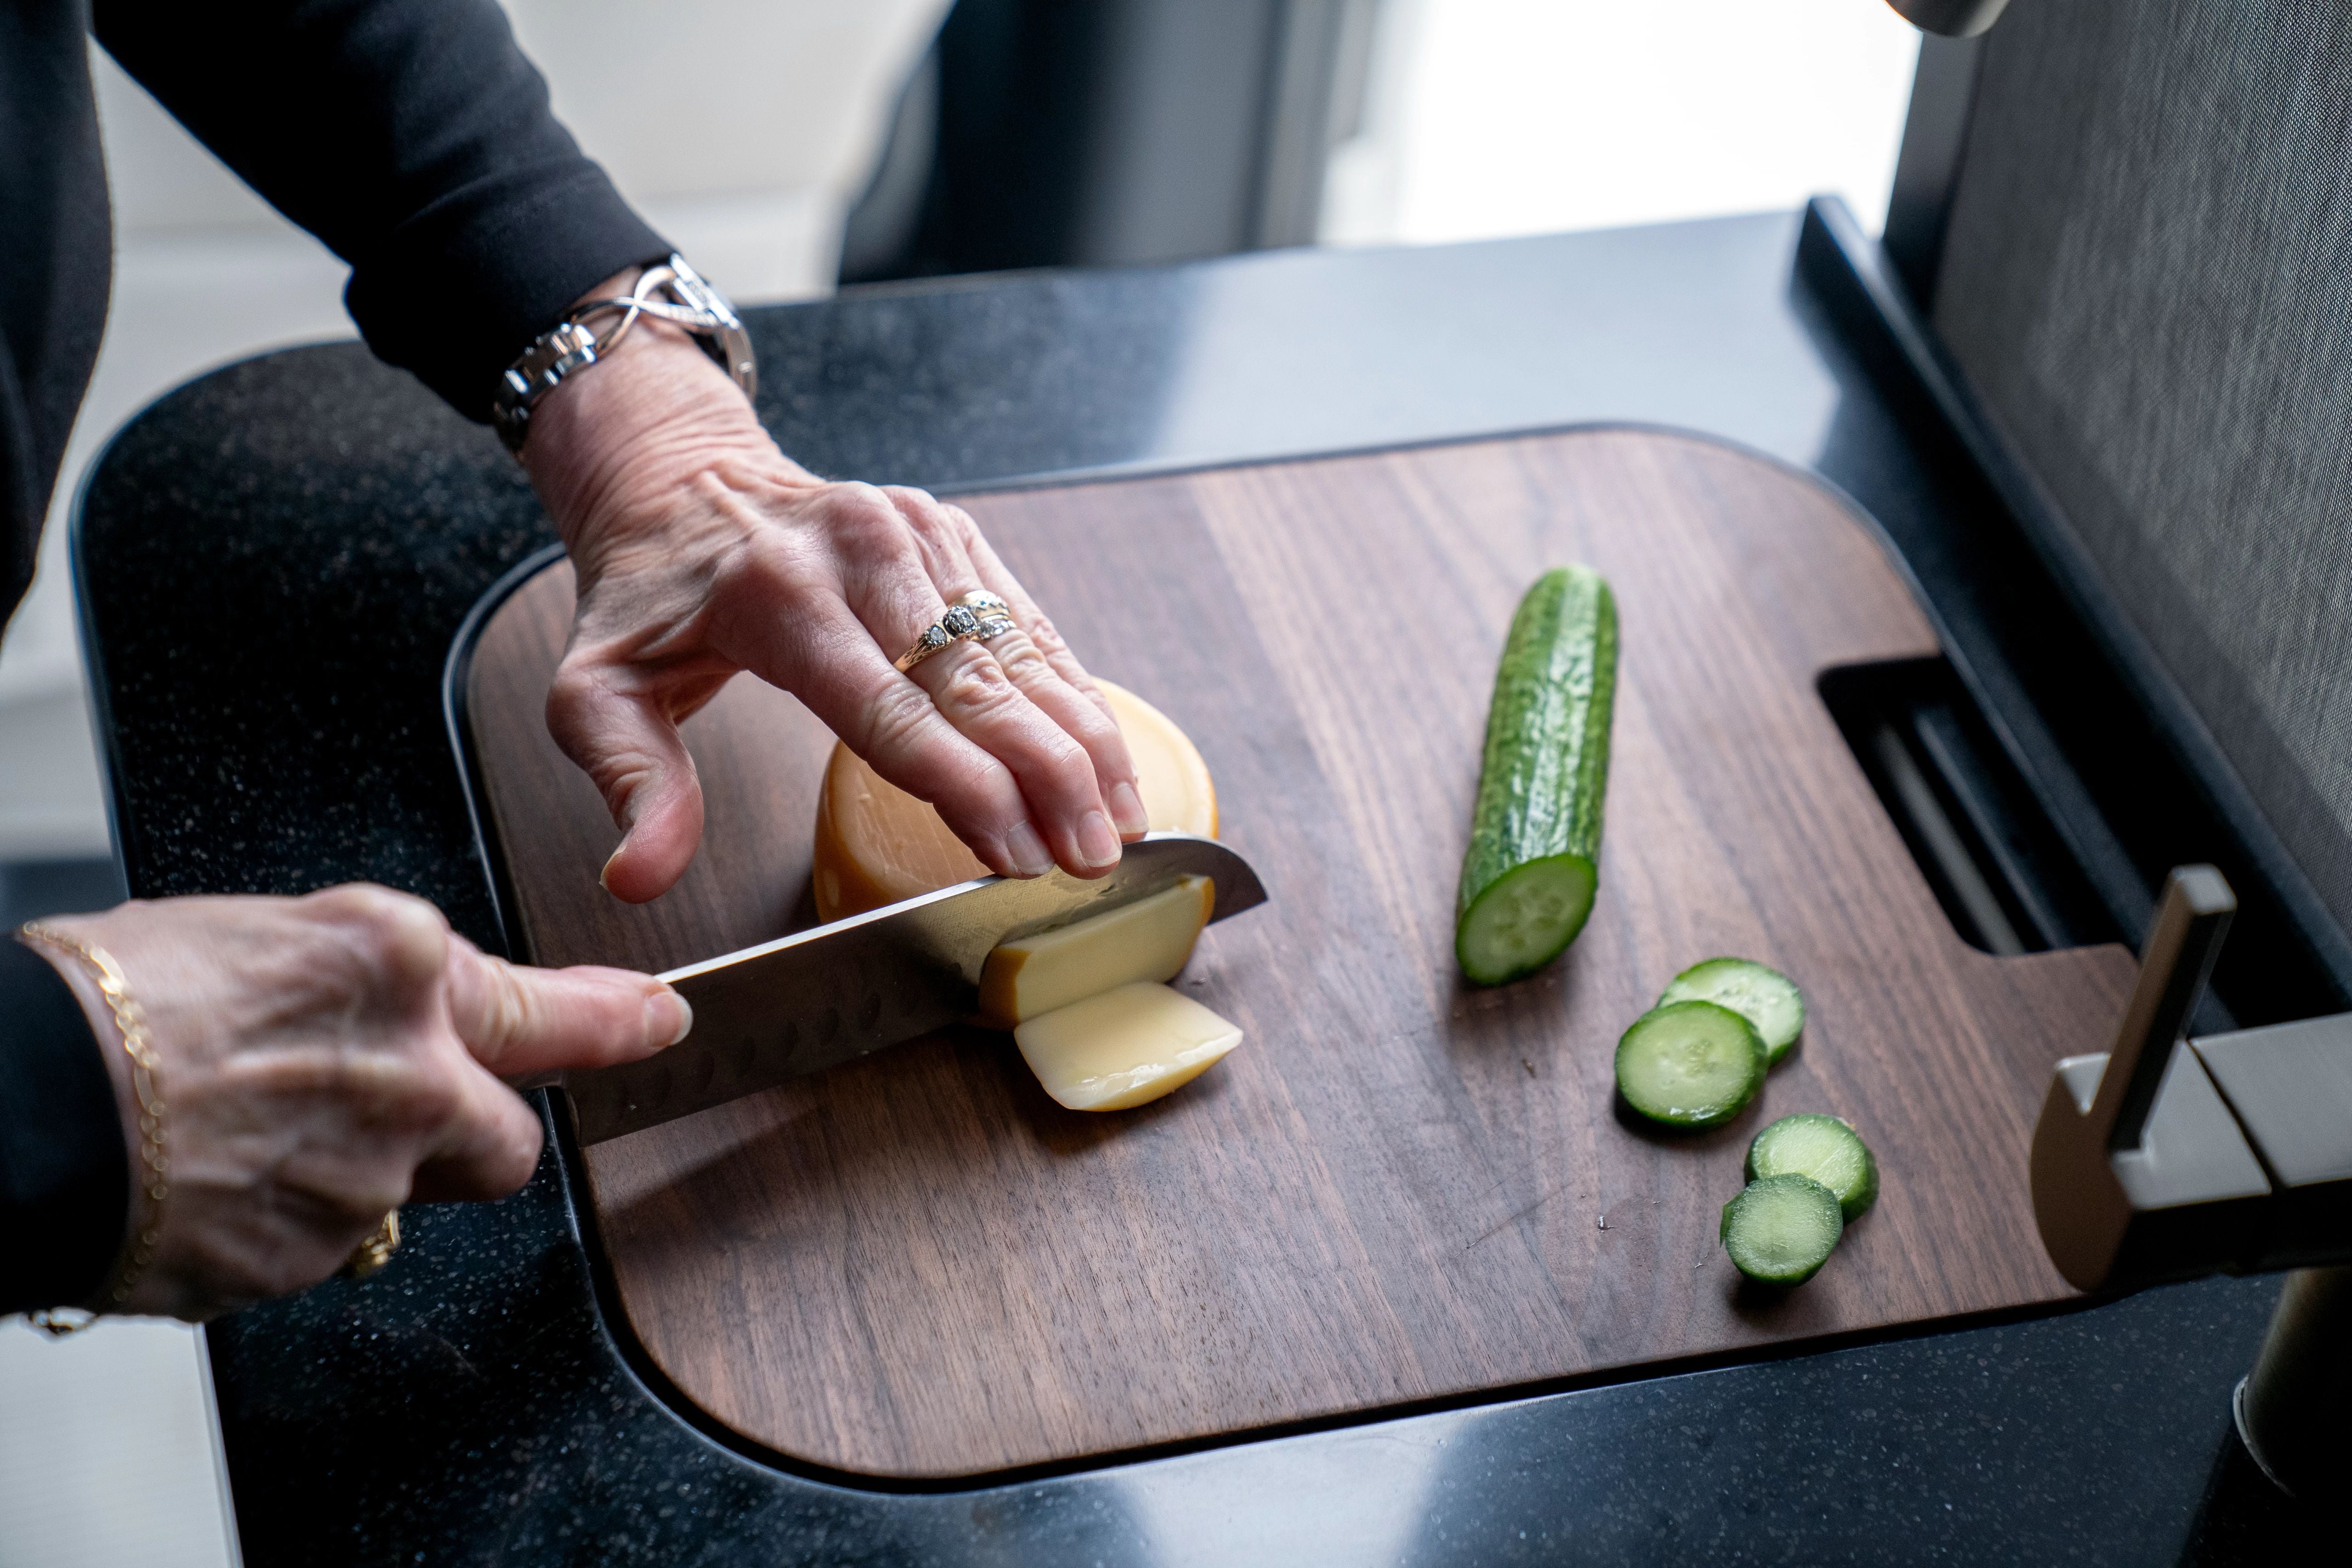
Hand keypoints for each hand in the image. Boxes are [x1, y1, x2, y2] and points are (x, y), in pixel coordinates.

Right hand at [34, 886, 688, 1320]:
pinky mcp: (316, 1253)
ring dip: (355, 1180)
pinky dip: (289, 1225)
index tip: (656, 1024)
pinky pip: (329, 1246)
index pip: (549, 1005)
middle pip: (504, 1135)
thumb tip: (401, 1006)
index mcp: (398, 961)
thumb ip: (365, 982)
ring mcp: (371, 1173)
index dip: (613, 1021)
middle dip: (467, 1136)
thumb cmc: (110, 1004)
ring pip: (408, 1197)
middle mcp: (411, 1069)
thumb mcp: (261, 939)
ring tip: (248, 1140)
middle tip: (393, 1120)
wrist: (22, 1103)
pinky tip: (219, 1185)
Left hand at [519, 278, 1146, 903]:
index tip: (1018, 854)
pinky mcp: (954, 532)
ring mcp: (921, 531)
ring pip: (1023, 650)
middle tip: (1091, 860)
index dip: (964, 786)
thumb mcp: (593, 688)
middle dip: (1048, 778)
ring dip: (1082, 741)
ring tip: (1121, 824)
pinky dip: (1076, 694)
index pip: (891, 708)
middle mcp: (865, 549)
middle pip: (978, 682)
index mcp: (780, 593)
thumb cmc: (647, 598)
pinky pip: (1030, 622)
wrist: (677, 478)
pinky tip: (1110, 759)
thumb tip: (639, 876)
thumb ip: (629, 781)